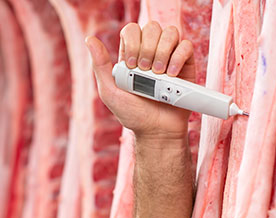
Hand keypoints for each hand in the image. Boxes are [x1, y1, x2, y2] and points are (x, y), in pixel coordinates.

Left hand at [86, 22, 196, 141]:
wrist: (157, 131)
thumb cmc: (133, 114)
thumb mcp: (110, 92)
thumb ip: (100, 66)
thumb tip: (89, 39)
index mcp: (132, 54)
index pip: (132, 29)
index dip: (133, 42)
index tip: (132, 66)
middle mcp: (151, 51)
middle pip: (152, 27)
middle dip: (147, 48)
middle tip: (146, 71)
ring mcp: (170, 56)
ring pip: (170, 32)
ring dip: (163, 51)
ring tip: (159, 74)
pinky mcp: (186, 64)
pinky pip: (186, 46)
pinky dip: (178, 58)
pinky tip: (171, 75)